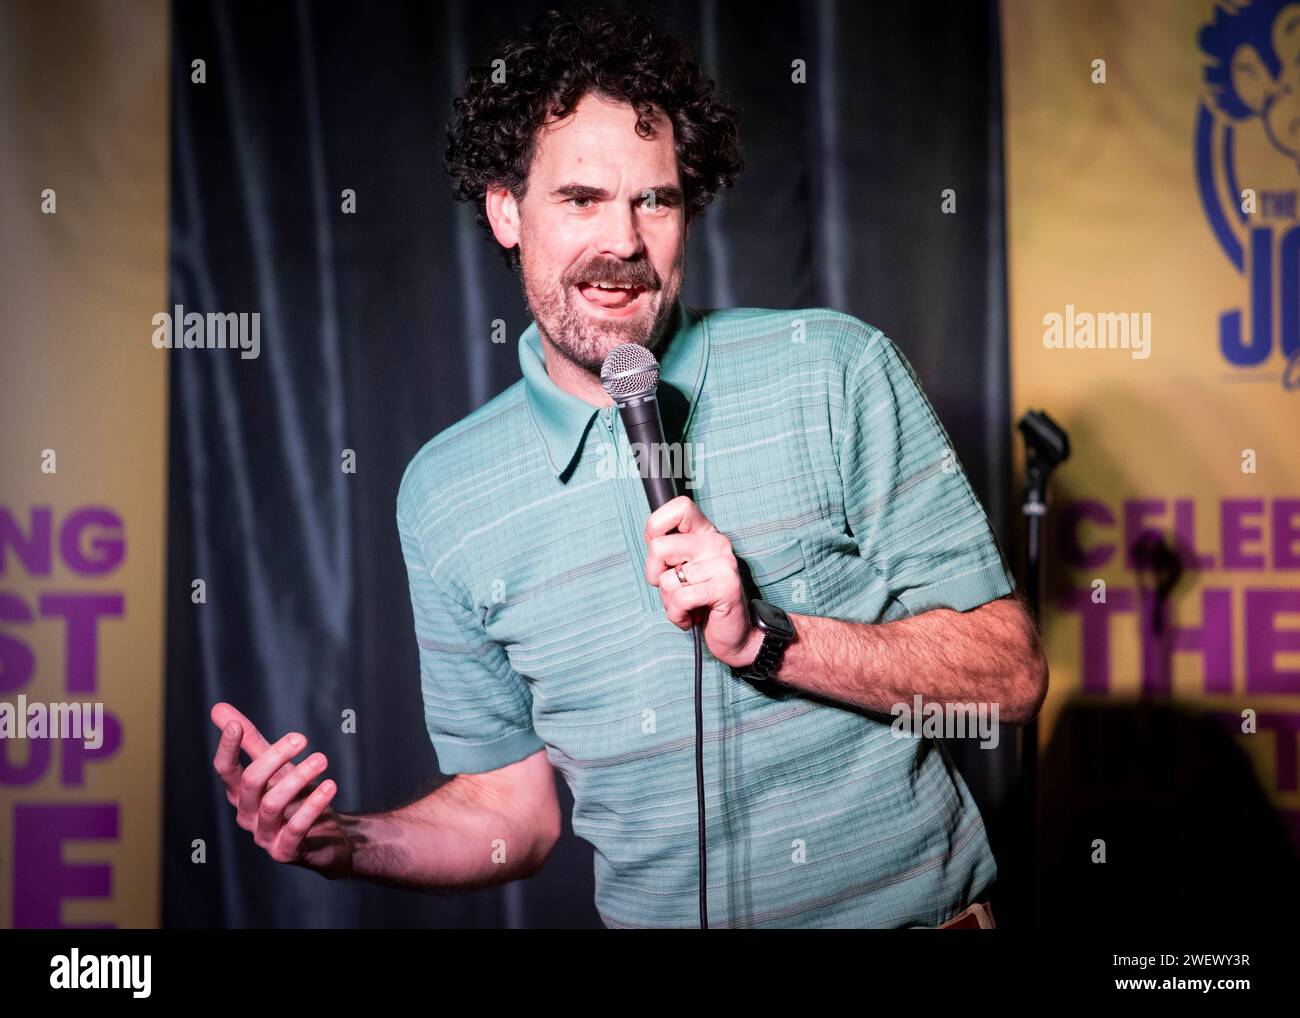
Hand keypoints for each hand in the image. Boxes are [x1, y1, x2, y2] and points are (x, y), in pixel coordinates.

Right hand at [210, 702, 351, 878]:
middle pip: (251, 782)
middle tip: (302, 738)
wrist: (327, 838)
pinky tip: (330, 786)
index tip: (235, 724)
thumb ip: (251, 741)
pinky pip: (296, 829)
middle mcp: (247, 815)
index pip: (225, 770)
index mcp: (241, 794)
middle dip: (275, 757)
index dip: (227, 748)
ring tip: (322, 759)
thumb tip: (218, 708)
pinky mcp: (286, 852)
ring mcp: (264, 836)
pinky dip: (313, 805)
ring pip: (272, 804)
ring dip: (298, 778)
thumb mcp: (276, 767)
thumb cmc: (296, 799)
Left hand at [643, 495, 761, 668]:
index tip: (661, 554)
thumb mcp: (682, 570)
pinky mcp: (726, 587)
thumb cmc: (701, 602)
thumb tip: (651, 541)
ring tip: (686, 606)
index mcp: (705, 533)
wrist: (735, 634)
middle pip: (658, 547)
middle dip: (654, 575)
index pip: (679, 506)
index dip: (656, 527)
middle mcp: (716, 542)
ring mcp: (723, 563)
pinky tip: (691, 618)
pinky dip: (677, 615)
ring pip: (667, 579)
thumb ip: (668, 552)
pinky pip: (681, 599)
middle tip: (673, 589)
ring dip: (669, 602)